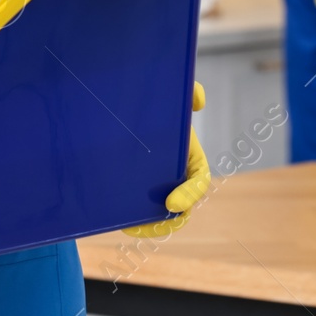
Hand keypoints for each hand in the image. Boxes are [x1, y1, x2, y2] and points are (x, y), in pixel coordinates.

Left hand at [124, 81, 210, 237]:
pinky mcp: (141, 190)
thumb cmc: (159, 105)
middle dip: (167, 224)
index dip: (190, 196)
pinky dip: (133, 218)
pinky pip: (141, 210)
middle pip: (182, 210)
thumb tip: (199, 102)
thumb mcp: (177, 93)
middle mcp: (180, 177)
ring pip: (160, 217)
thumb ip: (191, 89)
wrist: (129, 109)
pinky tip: (115, 219)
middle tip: (145, 225)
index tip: (170, 204)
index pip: (200, 182)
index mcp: (192, 159)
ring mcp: (160, 186)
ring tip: (128, 225)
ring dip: (148, 226)